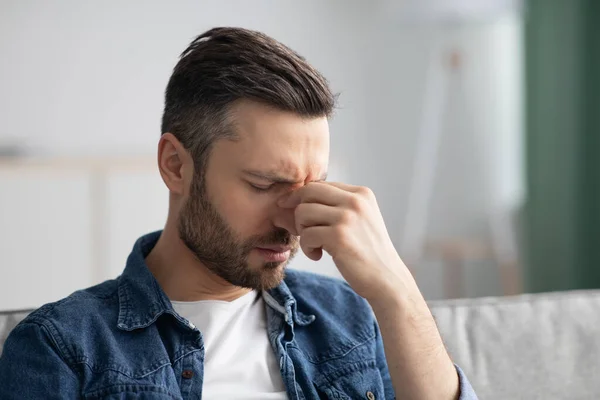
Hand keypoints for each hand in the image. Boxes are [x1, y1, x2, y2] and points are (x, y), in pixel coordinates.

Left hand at [278, 182, 413, 301]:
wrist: (386, 278)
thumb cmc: (368, 251)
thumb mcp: (359, 219)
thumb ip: (336, 205)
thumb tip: (294, 198)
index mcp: (361, 193)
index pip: (320, 185)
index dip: (303, 199)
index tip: (300, 216)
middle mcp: (355, 201)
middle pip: (308, 192)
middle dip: (298, 211)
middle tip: (304, 230)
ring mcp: (347, 217)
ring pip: (303, 212)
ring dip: (302, 231)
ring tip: (315, 244)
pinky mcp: (338, 236)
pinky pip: (306, 235)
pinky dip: (307, 248)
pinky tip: (318, 255)